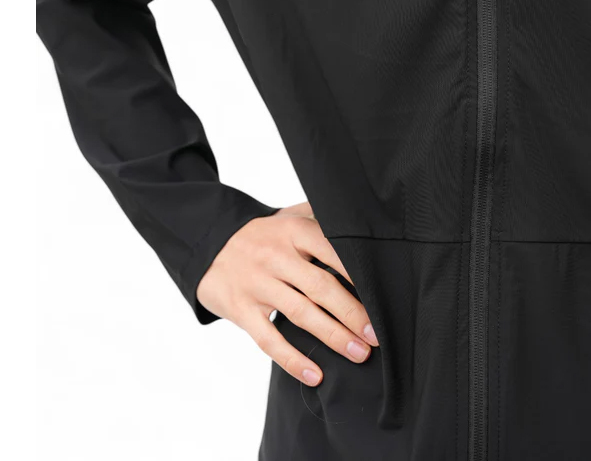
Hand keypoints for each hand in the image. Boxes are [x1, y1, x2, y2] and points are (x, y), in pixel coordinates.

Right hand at [195, 202, 377, 385]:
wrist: (208, 243)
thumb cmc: (260, 235)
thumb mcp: (285, 216)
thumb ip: (318, 216)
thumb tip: (360, 220)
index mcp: (290, 230)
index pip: (330, 250)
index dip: (358, 274)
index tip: (382, 296)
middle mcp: (274, 255)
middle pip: (320, 286)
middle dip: (352, 313)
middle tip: (377, 336)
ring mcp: (256, 283)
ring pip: (300, 314)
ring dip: (333, 336)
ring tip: (359, 354)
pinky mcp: (240, 308)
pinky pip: (268, 339)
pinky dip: (292, 360)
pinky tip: (314, 374)